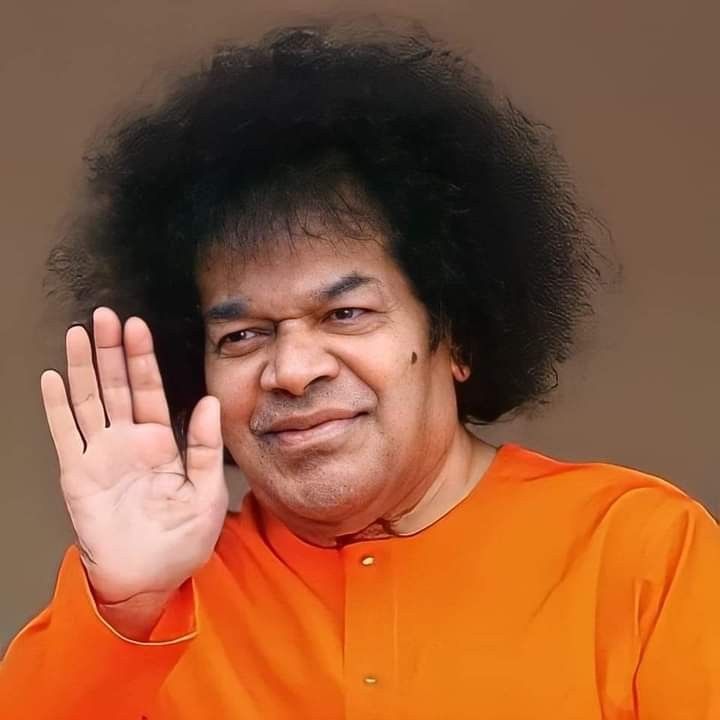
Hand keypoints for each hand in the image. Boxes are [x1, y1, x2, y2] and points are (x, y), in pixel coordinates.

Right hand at [40, 307, 228, 604]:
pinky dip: (57, 407)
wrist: (151, 579)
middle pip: (117, 387)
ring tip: (78, 334)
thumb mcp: (207, 491)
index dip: (142, 359)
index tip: (137, 328)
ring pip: (89, 402)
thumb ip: (204, 447)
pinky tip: (52, 378)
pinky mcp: (78, 476)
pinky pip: (65, 435)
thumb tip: (208, 402)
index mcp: (162, 444)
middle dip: (111, 351)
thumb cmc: (183, 540)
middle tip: (105, 316)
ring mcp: (101, 456)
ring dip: (82, 368)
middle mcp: (129, 443)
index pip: (149, 391)